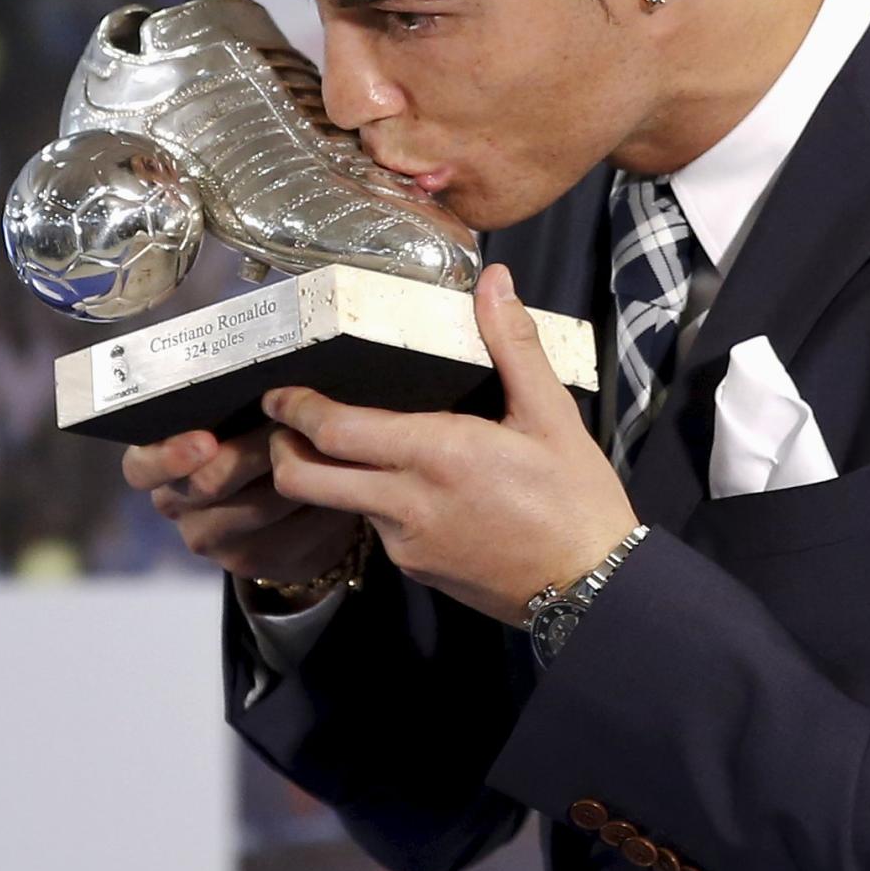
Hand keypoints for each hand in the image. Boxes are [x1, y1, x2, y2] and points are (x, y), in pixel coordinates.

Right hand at [123, 423, 363, 593]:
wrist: (288, 509)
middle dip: (250, 453)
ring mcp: (210, 539)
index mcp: (159, 465)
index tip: (206, 441)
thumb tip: (268, 387)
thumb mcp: (237, 423)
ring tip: (320, 447)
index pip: (141, 467)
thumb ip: (238, 408)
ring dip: (293, 475)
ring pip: (255, 507)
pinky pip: (288, 532)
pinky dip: (316, 504)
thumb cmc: (257, 444)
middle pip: (206, 484)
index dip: (169, 456)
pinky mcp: (248, 563)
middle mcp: (176, 505)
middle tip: (284, 428)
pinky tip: (332, 485)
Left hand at [261, 264, 638, 624]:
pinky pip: (373, 527)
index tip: (277, 391)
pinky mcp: (413, 568)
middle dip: (279, 448)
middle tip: (280, 423)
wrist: (592, 587)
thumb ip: (513, 344)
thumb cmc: (575, 499)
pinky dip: (369, 501)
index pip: (335, 430)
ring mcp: (405, 542)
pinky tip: (396, 481)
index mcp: (437, 453)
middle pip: (305, 479)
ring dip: (326, 476)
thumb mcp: (551, 414)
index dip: (294, 409)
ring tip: (337, 445)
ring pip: (336, 504)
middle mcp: (407, 502)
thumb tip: (494, 282)